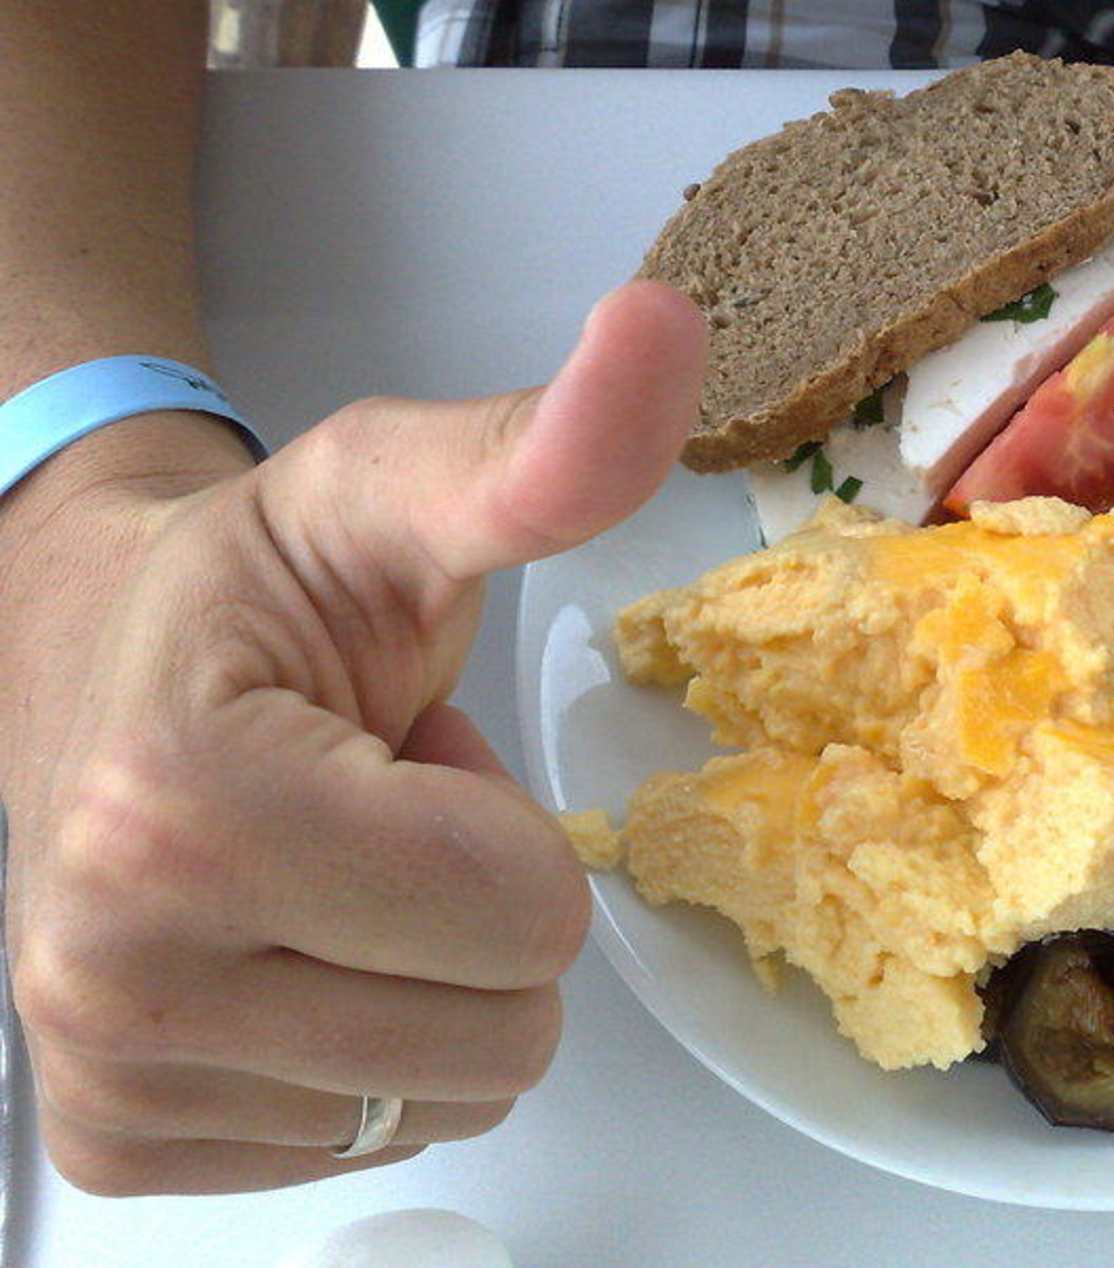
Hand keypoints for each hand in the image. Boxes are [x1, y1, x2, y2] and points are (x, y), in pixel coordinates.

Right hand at [0, 282, 703, 1194]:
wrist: (93, 658)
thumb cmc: (255, 589)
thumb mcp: (400, 495)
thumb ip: (545, 448)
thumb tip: (667, 326)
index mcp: (180, 811)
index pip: (524, 918)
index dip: (505, 821)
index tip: (402, 750)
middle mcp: (111, 971)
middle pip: (502, 1029)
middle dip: (481, 911)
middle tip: (377, 809)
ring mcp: (110, 1075)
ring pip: (450, 1095)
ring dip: (430, 979)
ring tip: (337, 866)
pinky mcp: (125, 1141)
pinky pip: (376, 1136)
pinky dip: (370, 1045)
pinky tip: (292, 941)